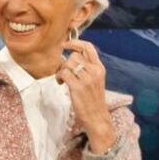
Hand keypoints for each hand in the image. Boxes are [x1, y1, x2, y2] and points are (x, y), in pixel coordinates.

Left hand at [57, 39, 115, 153]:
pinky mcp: (78, 87)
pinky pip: (63, 73)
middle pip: (74, 56)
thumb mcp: (95, 80)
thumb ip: (87, 68)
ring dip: (61, 70)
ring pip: (67, 63)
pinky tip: (61, 84)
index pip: (88, 47)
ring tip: (63, 80)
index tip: (65, 44)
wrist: (97, 117)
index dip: (75, 42)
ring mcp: (87, 79)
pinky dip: (58, 77)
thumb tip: (72, 56)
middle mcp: (95, 71)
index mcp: (100, 68)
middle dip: (66, 63)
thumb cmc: (92, 99)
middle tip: (64, 73)